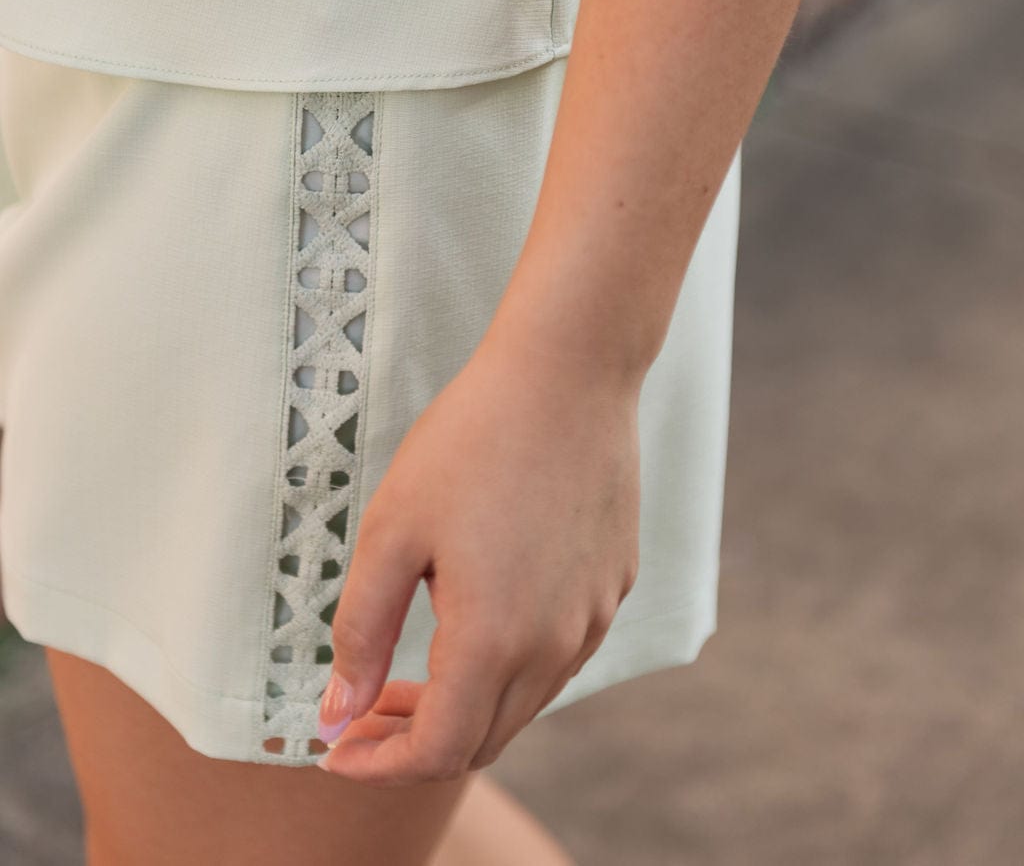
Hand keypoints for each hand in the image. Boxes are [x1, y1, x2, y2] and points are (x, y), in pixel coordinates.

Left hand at [314, 321, 642, 786]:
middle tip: (362, 712)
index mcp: (494, 639)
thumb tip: (338, 713)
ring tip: (409, 672)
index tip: (336, 751)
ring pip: (525, 702)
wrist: (569, 371)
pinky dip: (510, 667)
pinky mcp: (614, 582)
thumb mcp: (392, 530)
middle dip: (414, 743)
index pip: (437, 752)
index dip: (379, 765)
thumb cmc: (472, 439)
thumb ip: (362, 632)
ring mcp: (593, 615)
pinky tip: (476, 619)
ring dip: (464, 706)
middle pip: (482, 738)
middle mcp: (555, 644)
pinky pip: (560, 654)